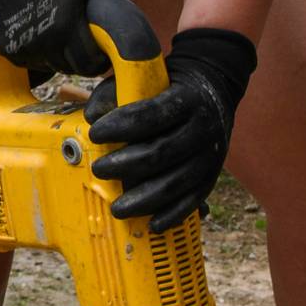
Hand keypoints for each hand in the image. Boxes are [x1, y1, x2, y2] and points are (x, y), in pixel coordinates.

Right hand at [0, 0, 125, 78]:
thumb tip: (130, 16)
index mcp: (67, 24)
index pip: (89, 64)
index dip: (99, 62)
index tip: (101, 52)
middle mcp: (44, 40)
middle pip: (70, 69)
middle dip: (80, 61)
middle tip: (83, 45)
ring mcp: (23, 45)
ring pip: (49, 66)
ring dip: (59, 57)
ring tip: (62, 36)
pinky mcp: (7, 45)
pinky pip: (29, 62)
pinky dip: (38, 54)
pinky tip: (42, 34)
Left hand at [84, 27, 255, 233]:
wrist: (214, 92)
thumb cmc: (168, 88)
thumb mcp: (145, 81)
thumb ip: (116, 94)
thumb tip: (91, 116)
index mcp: (187, 100)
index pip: (151, 114)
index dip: (121, 126)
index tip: (95, 133)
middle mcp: (203, 128)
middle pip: (161, 152)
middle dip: (126, 165)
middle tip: (99, 170)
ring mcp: (210, 156)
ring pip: (176, 183)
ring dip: (144, 199)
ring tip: (117, 208)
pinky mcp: (211, 177)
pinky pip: (193, 201)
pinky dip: (172, 215)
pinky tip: (152, 224)